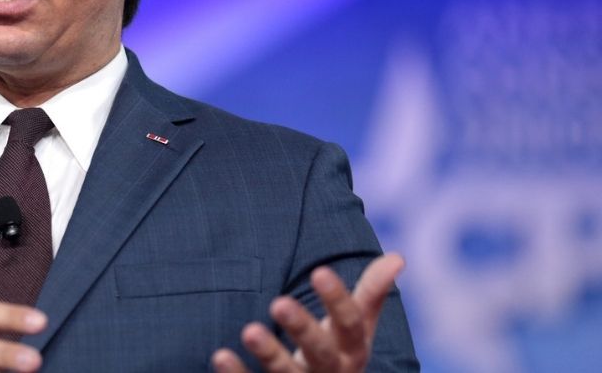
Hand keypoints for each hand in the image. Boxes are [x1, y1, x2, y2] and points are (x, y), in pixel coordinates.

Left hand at [211, 253, 403, 372]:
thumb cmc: (338, 354)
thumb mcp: (356, 329)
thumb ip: (371, 294)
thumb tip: (398, 257)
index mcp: (352, 350)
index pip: (350, 324)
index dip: (337, 300)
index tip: (319, 271)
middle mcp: (330, 372)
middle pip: (320, 352)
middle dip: (302, 329)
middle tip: (278, 303)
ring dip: (269, 353)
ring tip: (248, 330)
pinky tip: (221, 356)